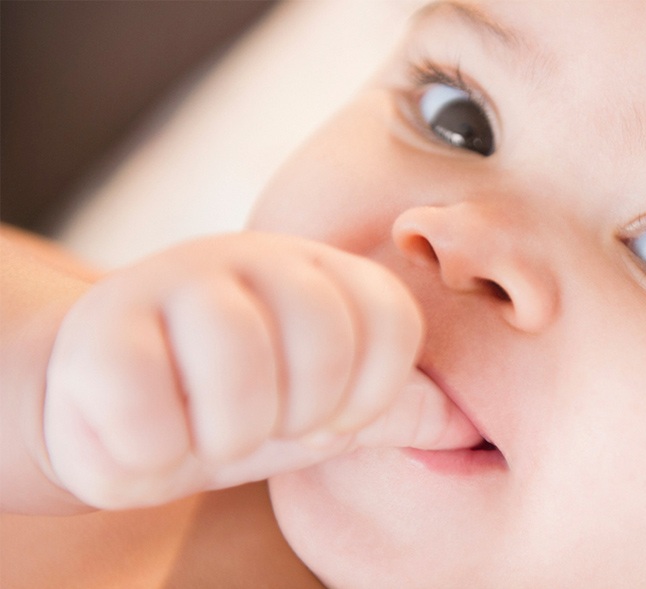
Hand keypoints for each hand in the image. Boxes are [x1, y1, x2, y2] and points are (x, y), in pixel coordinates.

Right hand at [43, 232, 477, 508]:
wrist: (110, 413)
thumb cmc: (231, 407)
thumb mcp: (320, 409)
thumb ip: (391, 408)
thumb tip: (470, 423)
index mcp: (321, 276)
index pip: (391, 317)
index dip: (372, 388)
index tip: (333, 419)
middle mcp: (256, 260)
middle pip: (322, 329)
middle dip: (301, 409)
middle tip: (266, 423)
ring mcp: (176, 280)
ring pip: (238, 357)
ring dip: (229, 429)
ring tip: (207, 432)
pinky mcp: (102, 324)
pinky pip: (147, 398)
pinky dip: (155, 445)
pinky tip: (148, 434)